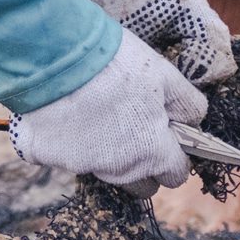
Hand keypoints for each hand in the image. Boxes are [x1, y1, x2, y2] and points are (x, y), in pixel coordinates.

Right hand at [9, 31, 208, 197]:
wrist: (55, 55)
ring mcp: (80, 166)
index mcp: (151, 152)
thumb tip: (194, 122)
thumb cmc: (116, 63)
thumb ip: (187, 104)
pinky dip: (68, 141)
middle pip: (140, 184)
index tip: (169, 138)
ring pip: (104, 172)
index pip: (175, 175)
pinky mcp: (45, 157)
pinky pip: (63, 156)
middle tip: (133, 128)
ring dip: (106, 154)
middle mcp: (118, 169)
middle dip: (143, 165)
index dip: (175, 157)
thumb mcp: (165, 76)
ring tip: (98, 115)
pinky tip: (66, 112)